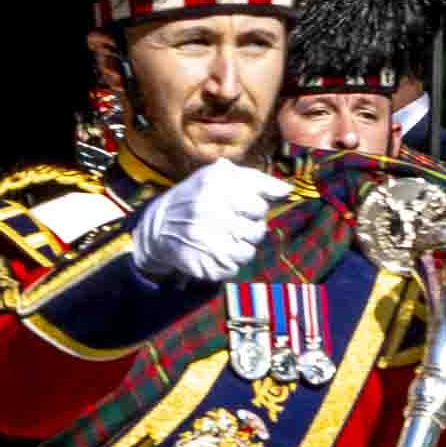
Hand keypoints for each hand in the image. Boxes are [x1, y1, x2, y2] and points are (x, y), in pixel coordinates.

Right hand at [123, 157, 281, 284]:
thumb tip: (287, 190)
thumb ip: (256, 180)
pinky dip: (229, 262)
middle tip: (233, 224)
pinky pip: (234, 268)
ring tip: (225, 238)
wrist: (158, 225)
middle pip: (257, 230)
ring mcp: (206, 240)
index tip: (242, 207)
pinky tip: (216, 250)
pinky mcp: (204, 263)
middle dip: (250, 228)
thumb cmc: (198, 197)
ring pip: (248, 252)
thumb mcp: (220, 177)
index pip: (259, 205)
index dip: (255, 208)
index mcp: (216, 185)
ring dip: (242, 247)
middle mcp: (210, 211)